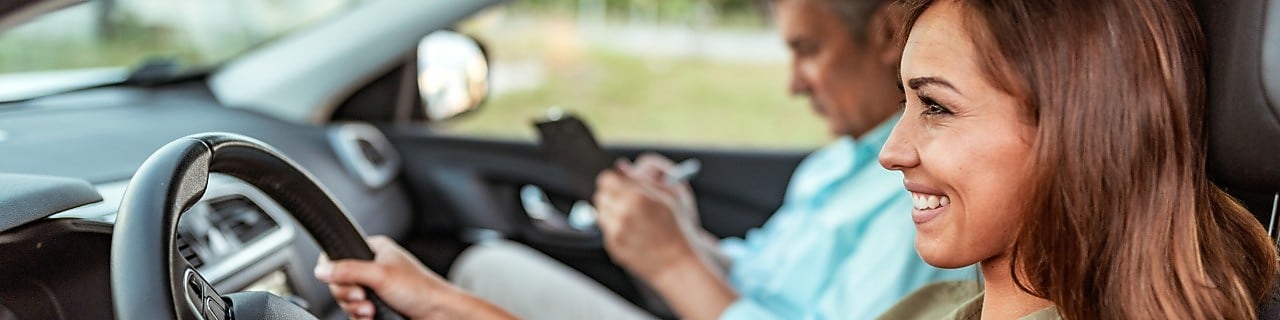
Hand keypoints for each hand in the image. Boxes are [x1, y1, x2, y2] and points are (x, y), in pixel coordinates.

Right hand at [315, 236, 474, 319]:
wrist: (439, 314)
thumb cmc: (419, 289)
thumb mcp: (380, 275)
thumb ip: (348, 270)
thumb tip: (320, 269)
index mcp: (373, 249)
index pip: (337, 255)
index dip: (336, 272)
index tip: (349, 283)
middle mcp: (372, 266)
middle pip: (338, 282)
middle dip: (349, 295)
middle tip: (363, 298)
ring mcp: (374, 287)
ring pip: (346, 300)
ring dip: (355, 309)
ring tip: (371, 311)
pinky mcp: (377, 306)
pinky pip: (356, 313)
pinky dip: (360, 317)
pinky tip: (372, 317)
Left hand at [594, 161, 698, 280]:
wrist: (676, 261)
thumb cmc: (678, 226)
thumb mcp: (671, 193)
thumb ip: (645, 175)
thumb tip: (622, 167)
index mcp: (637, 195)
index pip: (606, 179)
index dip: (614, 180)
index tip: (620, 183)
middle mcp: (622, 212)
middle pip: (600, 194)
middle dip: (611, 195)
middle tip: (624, 198)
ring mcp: (616, 231)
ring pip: (600, 212)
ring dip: (611, 211)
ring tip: (631, 217)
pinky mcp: (612, 245)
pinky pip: (606, 229)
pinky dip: (615, 228)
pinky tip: (634, 232)